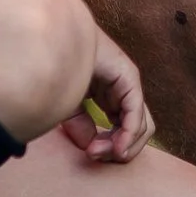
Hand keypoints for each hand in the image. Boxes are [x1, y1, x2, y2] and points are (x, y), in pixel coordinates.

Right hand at [64, 28, 151, 162]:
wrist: (52, 41)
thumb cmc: (56, 70)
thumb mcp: (67, 107)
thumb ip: (81, 127)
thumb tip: (91, 147)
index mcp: (109, 97)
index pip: (122, 131)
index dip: (109, 148)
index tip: (89, 154)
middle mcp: (123, 92)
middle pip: (137, 132)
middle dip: (120, 151)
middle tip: (96, 155)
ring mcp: (129, 85)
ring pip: (143, 127)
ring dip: (124, 146)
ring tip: (104, 151)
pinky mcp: (129, 79)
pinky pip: (136, 115)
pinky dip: (128, 135)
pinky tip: (116, 147)